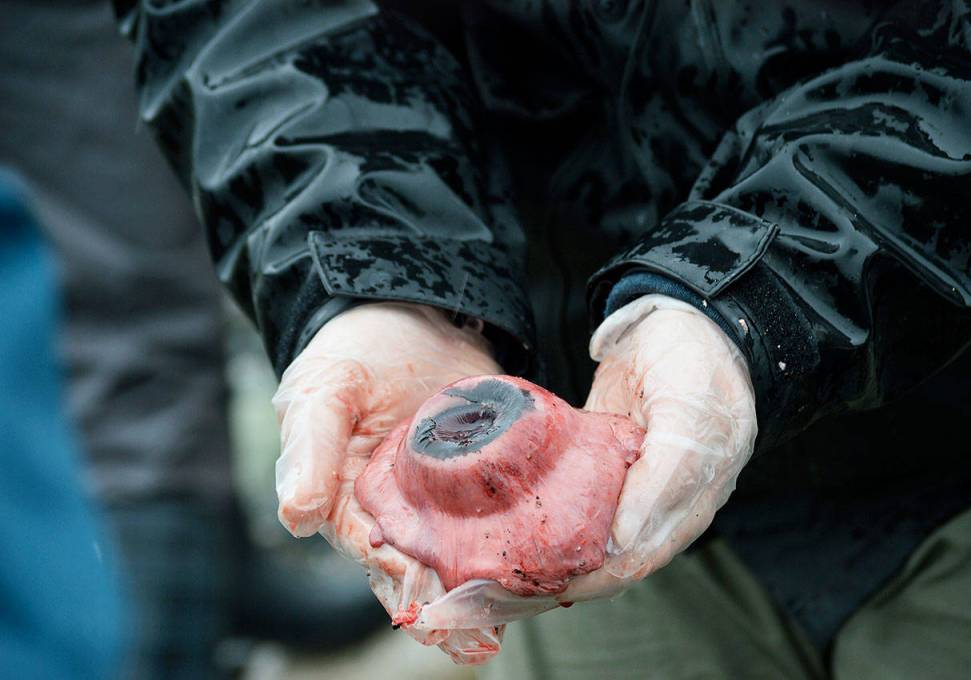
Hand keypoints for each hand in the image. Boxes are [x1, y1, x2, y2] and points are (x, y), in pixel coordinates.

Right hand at [272, 302, 506, 663]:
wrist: (412, 311)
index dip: (396, 583)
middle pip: (420, 572)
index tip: (424, 607)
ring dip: (487, 588)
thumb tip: (297, 516)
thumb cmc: (353, 353)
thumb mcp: (323, 392)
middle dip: (447, 611)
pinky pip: (502, 515)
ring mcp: (447, 496)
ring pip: (465, 553)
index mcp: (350, 503)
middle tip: (480, 641)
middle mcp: (399, 512)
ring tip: (518, 613)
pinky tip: (545, 560)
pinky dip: (519, 540)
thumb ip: (310, 449)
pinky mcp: (488, 474)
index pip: (371, 556)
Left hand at [413, 294, 755, 629]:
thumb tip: (623, 543)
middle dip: (562, 577)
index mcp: (693, 501)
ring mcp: (635, 484)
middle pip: (611, 560)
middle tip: (508, 588)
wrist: (685, 316)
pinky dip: (551, 522)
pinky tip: (516, 531)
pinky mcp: (609, 464)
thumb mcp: (685, 416)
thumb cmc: (692, 362)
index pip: (639, 559)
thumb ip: (663, 479)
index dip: (593, 579)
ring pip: (592, 536)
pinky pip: (581, 503)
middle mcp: (666, 504)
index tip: (543, 587)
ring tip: (501, 573)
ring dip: (551, 556)